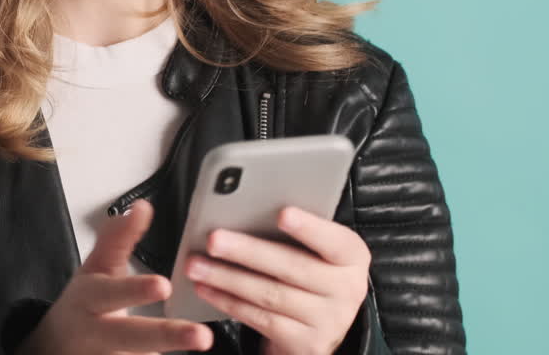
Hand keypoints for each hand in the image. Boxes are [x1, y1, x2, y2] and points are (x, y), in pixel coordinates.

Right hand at [17, 199, 213, 354]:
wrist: (55, 347)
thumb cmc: (82, 304)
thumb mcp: (95, 267)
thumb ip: (119, 238)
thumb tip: (142, 208)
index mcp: (90, 299)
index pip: (112, 293)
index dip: (136, 291)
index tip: (163, 285)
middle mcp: (98, 333)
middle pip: (133, 336)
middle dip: (167, 336)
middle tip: (201, 336)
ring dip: (165, 354)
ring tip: (199, 343)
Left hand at [182, 207, 370, 354]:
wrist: (324, 324)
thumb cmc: (312, 271)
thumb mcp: (317, 249)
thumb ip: (297, 231)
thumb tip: (246, 206)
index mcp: (351, 256)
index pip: (333, 240)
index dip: (308, 228)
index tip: (282, 213)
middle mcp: (346, 290)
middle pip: (292, 267)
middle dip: (247, 252)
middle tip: (214, 239)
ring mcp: (327, 320)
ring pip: (269, 295)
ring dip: (227, 278)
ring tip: (196, 264)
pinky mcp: (305, 343)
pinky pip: (260, 320)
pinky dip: (228, 301)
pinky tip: (206, 288)